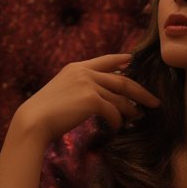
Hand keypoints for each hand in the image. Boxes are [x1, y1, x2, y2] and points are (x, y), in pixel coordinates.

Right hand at [15, 54, 158, 145]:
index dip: (121, 60)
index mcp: (76, 68)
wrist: (33, 121)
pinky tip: (117, 128)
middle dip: (140, 91)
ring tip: (138, 117)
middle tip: (153, 101)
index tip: (132, 60)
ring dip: (131, 110)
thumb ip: (79, 87)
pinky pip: (113, 111)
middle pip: (122, 80)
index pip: (105, 60)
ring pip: (120, 98)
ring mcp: (88, 84)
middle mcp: (84, 72)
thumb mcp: (62, 91)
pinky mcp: (91, 99)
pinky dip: (118, 121)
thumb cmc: (44, 113)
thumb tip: (100, 98)